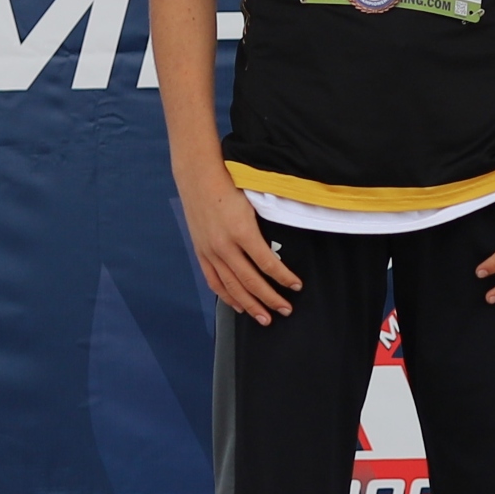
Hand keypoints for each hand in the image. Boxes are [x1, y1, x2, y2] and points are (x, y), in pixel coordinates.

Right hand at [179, 167, 301, 323]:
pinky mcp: (201, 252)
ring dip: (250, 305)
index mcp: (242, 231)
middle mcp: (225, 246)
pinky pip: (214, 281)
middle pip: (250, 281)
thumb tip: (285, 244)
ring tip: (265, 318)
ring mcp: (210, 251)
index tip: (296, 286)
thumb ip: (266, 225)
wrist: (198, 175)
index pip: (267, 263)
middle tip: (286, 310)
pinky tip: (239, 306)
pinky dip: (227, 296)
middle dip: (270, 299)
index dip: (284, 277)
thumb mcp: (253, 201)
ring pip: (232, 286)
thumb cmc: (230, 184)